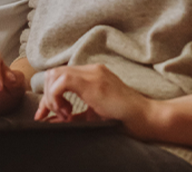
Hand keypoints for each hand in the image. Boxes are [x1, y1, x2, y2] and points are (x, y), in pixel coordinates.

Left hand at [34, 64, 158, 138]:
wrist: (146, 118)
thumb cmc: (124, 119)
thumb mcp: (93, 116)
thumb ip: (74, 116)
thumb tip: (52, 121)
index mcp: (92, 74)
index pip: (60, 76)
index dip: (48, 94)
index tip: (45, 114)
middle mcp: (91, 70)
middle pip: (54, 73)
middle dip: (47, 95)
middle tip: (55, 115)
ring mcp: (93, 73)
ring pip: (55, 74)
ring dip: (52, 96)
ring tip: (65, 114)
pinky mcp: (93, 82)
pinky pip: (62, 81)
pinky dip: (57, 97)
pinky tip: (68, 112)